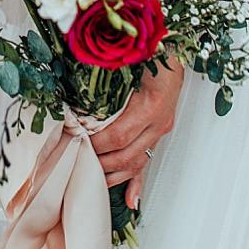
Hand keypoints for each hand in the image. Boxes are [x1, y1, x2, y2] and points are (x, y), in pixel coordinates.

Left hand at [91, 57, 183, 209]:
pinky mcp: (160, 131)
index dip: (96, 143)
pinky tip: (132, 201)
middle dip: (99, 161)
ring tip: (90, 179)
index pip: (118, 136)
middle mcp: (159, 122)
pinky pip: (148, 161)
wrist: (174, 47)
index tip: (75, 141)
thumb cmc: (151, 49)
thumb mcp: (128, 60)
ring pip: (136, 162)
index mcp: (151, 106)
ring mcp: (161, 129)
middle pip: (126, 155)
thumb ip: (104, 76)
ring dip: (112, 174)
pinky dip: (138, 183)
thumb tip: (77, 91)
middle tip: (76, 160)